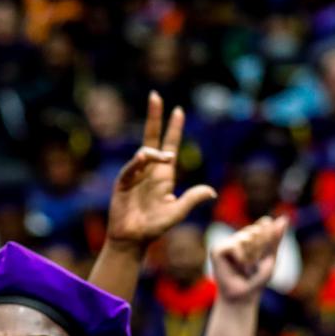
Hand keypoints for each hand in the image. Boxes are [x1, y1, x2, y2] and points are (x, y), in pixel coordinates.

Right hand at [106, 93, 217, 246]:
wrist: (133, 239)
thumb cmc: (154, 227)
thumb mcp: (177, 212)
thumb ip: (191, 199)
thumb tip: (211, 191)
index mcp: (164, 175)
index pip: (169, 145)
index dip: (173, 128)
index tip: (178, 110)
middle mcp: (149, 171)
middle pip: (151, 138)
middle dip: (154, 117)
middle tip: (155, 96)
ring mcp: (135, 176)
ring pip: (144, 153)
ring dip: (154, 152)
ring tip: (165, 157)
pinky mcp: (122, 183)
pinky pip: (130, 168)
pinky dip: (138, 162)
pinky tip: (145, 158)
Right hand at [211, 215, 287, 304]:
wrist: (242, 297)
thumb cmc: (257, 280)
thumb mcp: (271, 258)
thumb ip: (276, 238)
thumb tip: (283, 218)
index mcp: (252, 236)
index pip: (265, 223)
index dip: (269, 237)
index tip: (266, 254)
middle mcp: (239, 236)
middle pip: (256, 230)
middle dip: (260, 249)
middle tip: (254, 264)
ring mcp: (227, 242)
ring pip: (245, 238)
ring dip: (250, 255)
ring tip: (245, 266)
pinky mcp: (216, 249)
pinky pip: (234, 246)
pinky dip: (240, 258)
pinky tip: (236, 265)